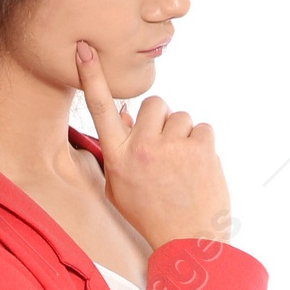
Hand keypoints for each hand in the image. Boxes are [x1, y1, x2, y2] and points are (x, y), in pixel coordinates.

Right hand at [74, 42, 231, 247]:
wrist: (189, 240)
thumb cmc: (152, 215)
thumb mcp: (121, 188)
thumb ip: (120, 151)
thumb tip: (125, 116)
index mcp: (119, 158)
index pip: (100, 109)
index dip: (92, 76)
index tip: (86, 48)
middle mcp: (142, 149)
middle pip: (154, 103)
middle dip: (161, 120)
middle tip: (165, 151)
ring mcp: (172, 148)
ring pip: (181, 116)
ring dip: (183, 136)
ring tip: (183, 167)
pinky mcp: (200, 149)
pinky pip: (203, 129)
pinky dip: (202, 145)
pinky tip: (198, 169)